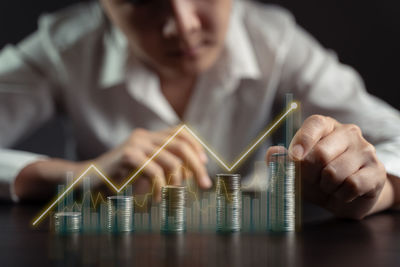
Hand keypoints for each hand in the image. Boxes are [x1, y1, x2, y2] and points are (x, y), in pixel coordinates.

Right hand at [93, 126, 210, 200]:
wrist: (87, 180)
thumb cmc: (118, 178)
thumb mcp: (146, 170)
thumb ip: (166, 167)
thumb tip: (191, 172)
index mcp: (149, 136)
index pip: (180, 131)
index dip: (196, 145)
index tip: (205, 163)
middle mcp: (144, 135)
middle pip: (181, 145)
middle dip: (197, 166)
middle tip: (205, 185)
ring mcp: (136, 143)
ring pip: (171, 160)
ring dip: (177, 182)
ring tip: (173, 196)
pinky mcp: (127, 154)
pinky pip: (155, 171)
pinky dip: (160, 188)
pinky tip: (156, 198)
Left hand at [269, 115, 386, 218]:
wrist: (344, 197)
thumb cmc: (317, 178)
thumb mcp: (296, 169)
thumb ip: (281, 160)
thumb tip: (273, 153)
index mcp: (326, 126)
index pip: (314, 124)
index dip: (302, 141)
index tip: (294, 159)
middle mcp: (348, 133)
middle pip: (320, 153)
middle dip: (310, 174)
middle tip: (312, 180)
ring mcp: (365, 150)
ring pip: (335, 173)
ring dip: (325, 187)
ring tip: (329, 186)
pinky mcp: (376, 171)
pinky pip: (351, 185)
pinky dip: (341, 195)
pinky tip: (342, 193)